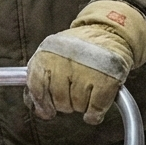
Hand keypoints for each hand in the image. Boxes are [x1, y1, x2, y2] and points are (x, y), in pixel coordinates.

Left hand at [26, 0, 145, 125]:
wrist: (108, 31)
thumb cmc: (79, 46)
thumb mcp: (52, 54)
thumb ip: (40, 78)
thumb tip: (37, 107)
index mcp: (47, 55)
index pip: (37, 88)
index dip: (42, 103)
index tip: (47, 110)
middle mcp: (65, 62)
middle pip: (60, 101)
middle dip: (65, 103)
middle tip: (72, 93)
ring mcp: (87, 71)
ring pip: (78, 107)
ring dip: (82, 105)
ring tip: (86, 90)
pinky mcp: (107, 79)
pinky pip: (96, 109)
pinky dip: (95, 113)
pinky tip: (94, 107)